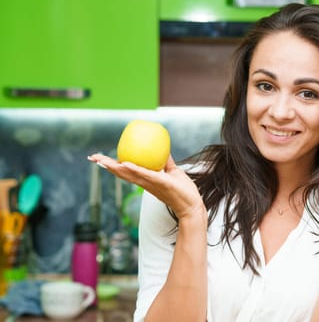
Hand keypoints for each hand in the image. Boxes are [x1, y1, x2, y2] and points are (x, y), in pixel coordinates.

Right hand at [87, 153, 204, 219]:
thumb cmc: (183, 190)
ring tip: (102, 160)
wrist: (192, 205)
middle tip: (92, 157)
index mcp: (145, 180)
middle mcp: (144, 182)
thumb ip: (166, 161)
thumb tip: (163, 147)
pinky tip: (126, 164)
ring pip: (129, 174)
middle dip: (106, 165)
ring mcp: (151, 184)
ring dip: (115, 167)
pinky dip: (135, 170)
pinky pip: (146, 175)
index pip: (125, 171)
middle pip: (121, 173)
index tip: (99, 159)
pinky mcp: (161, 183)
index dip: (112, 165)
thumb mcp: (172, 171)